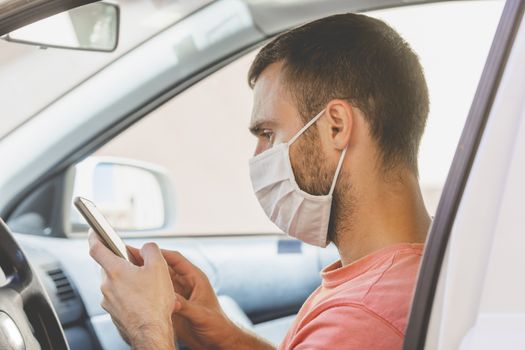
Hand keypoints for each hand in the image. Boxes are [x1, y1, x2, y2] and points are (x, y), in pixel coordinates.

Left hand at [88, 231, 175, 349]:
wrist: (152, 332)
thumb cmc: (154, 303)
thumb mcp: (159, 267)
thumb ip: (151, 250)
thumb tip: (147, 247)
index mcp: (115, 270)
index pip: (97, 248)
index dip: (94, 237)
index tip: (94, 232)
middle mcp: (107, 286)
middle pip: (111, 266)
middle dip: (123, 263)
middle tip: (140, 265)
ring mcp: (109, 301)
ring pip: (116, 283)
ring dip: (128, 280)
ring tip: (148, 286)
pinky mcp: (114, 313)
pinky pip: (119, 298)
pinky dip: (129, 295)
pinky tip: (144, 299)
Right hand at [127, 246, 274, 349]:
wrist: (217, 341)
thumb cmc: (217, 325)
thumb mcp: (202, 315)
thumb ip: (187, 307)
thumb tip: (172, 301)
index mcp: (196, 279)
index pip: (176, 260)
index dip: (161, 254)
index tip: (145, 250)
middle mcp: (186, 284)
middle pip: (164, 268)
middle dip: (148, 263)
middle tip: (131, 257)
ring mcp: (178, 294)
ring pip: (159, 280)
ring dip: (146, 276)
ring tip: (129, 271)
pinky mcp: (173, 305)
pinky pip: (158, 295)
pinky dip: (147, 291)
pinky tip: (135, 290)